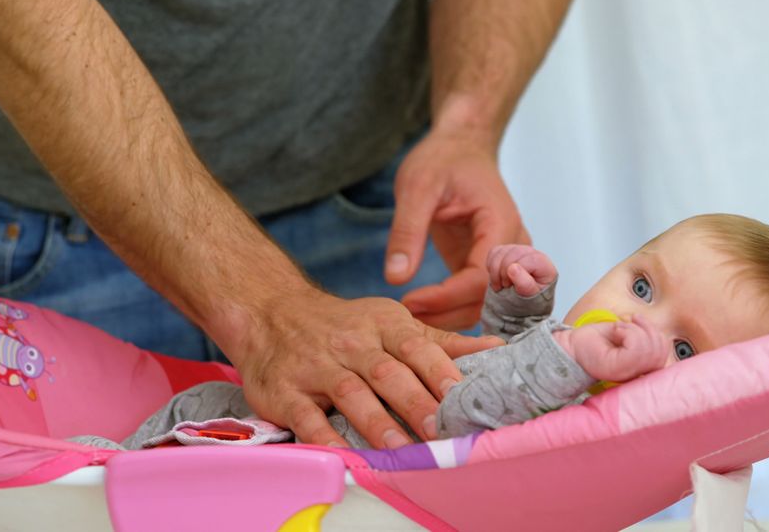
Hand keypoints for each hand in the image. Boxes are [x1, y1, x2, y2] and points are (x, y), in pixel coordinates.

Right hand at [231, 290, 503, 447]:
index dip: (441, 372)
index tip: (465, 397)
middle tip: (442, 431)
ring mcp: (316, 367)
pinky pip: (307, 417)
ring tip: (404, 450)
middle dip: (416, 402)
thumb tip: (497, 350)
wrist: (271, 312)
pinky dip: (325, 438)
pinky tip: (345, 456)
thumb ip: (442, 342)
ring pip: (351, 394)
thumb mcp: (391, 322)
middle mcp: (351, 343)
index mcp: (383, 324)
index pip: (416, 347)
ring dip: (378, 423)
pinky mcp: (286, 392)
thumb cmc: (344, 324)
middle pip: (388, 373)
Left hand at [385, 126, 529, 329]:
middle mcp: (513, 246)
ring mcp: (505, 259)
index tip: (411, 302)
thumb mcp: (417, 187)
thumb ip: (407, 232)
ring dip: (452, 317)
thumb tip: (396, 278)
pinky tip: (424, 310)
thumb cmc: (444, 160)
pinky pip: (480, 298)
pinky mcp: (489, 266)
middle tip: (405, 316)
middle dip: (449, 313)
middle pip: (491, 299)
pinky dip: (454, 309)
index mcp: (500, 223)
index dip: (448, 296)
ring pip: (488, 305)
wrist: (462, 147)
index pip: (483, 277)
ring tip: (411, 314)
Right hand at [486, 244, 556, 296]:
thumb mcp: (531, 297)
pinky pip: (495, 252)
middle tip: (504, 287)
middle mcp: (534, 254)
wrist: (525, 303)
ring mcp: (520, 250)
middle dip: (503, 272)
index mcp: (545, 265)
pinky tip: (497, 276)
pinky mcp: (508, 251)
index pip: (527, 260)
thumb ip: (525, 284)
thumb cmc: (531, 301)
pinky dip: (491, 265)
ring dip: (495, 270)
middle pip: (513, 253)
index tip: (510, 287)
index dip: (515, 273)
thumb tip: (513, 268)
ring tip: (500, 284)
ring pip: (502, 251)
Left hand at [552, 315, 668, 381]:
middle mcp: (636, 375)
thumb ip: (644, 337)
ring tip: (619, 328)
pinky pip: (636, 348)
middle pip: (660, 350)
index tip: (637, 320)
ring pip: (650, 348)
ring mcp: (627, 374)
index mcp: (640, 368)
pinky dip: (628, 332)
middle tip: (625, 323)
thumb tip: (658, 333)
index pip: (664, 355)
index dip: (657, 335)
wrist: (571, 345)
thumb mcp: (625, 334)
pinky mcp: (617, 369)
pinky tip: (616, 331)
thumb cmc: (595, 340)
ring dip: (635, 329)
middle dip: (646, 329)